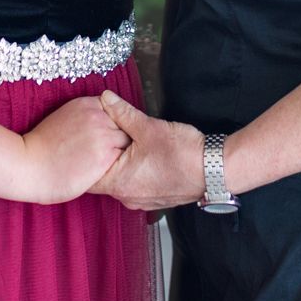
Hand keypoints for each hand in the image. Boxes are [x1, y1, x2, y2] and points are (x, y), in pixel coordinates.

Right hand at [18, 95, 129, 203]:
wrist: (29, 165)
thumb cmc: (43, 147)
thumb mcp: (65, 117)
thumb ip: (87, 115)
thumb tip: (102, 121)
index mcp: (88, 103)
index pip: (117, 111)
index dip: (113, 126)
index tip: (105, 138)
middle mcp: (99, 116)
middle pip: (125, 125)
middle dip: (119, 139)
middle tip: (108, 153)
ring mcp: (103, 136)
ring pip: (127, 143)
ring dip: (120, 153)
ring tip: (105, 164)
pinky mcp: (105, 157)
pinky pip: (123, 160)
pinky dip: (118, 167)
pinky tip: (103, 172)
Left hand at [88, 89, 205, 210]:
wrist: (214, 170)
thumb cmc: (183, 154)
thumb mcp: (148, 127)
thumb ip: (122, 113)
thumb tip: (106, 99)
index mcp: (120, 183)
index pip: (88, 176)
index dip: (85, 157)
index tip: (86, 143)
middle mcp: (128, 197)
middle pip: (104, 178)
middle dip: (104, 157)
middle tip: (106, 138)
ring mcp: (143, 201)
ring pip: (121, 182)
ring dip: (121, 165)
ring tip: (127, 145)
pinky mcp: (155, 199)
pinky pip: (136, 186)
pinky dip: (135, 172)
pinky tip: (144, 157)